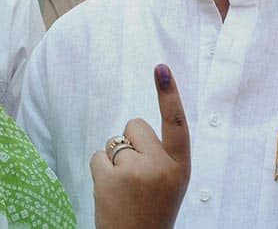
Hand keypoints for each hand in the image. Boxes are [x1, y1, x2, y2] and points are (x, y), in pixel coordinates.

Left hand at [91, 64, 190, 228]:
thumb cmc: (152, 209)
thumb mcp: (171, 182)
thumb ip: (161, 156)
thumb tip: (134, 129)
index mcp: (180, 167)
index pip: (176, 123)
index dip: (169, 93)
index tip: (161, 68)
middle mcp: (160, 167)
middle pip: (135, 125)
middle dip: (131, 142)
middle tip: (136, 174)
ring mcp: (134, 172)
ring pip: (114, 142)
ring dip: (114, 160)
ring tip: (124, 188)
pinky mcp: (110, 179)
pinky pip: (98, 156)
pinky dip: (100, 170)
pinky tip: (110, 191)